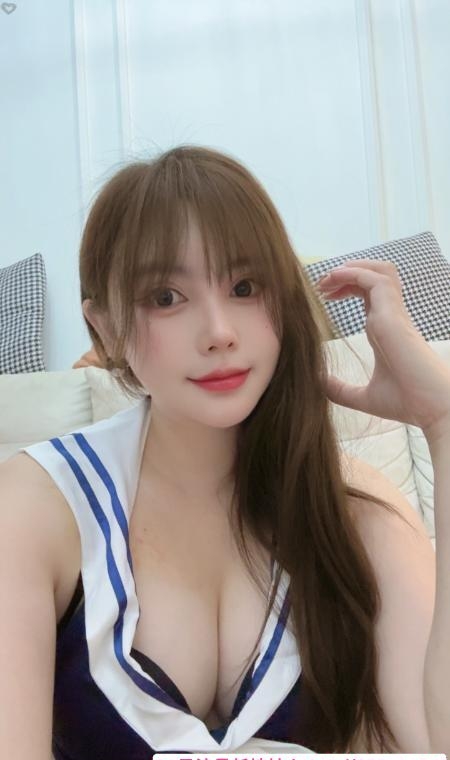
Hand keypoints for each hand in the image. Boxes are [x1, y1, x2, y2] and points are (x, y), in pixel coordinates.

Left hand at [317, 260, 449, 439]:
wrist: (430, 408)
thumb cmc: (406, 401)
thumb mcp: (363, 397)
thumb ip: (340, 390)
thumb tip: (316, 383)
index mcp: (385, 329)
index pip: (368, 294)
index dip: (346, 286)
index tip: (324, 295)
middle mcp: (390, 316)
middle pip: (372, 276)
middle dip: (345, 272)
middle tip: (321, 283)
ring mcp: (393, 313)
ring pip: (379, 270)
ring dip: (351, 267)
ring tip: (328, 278)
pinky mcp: (393, 314)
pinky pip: (375, 280)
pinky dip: (354, 273)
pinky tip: (335, 279)